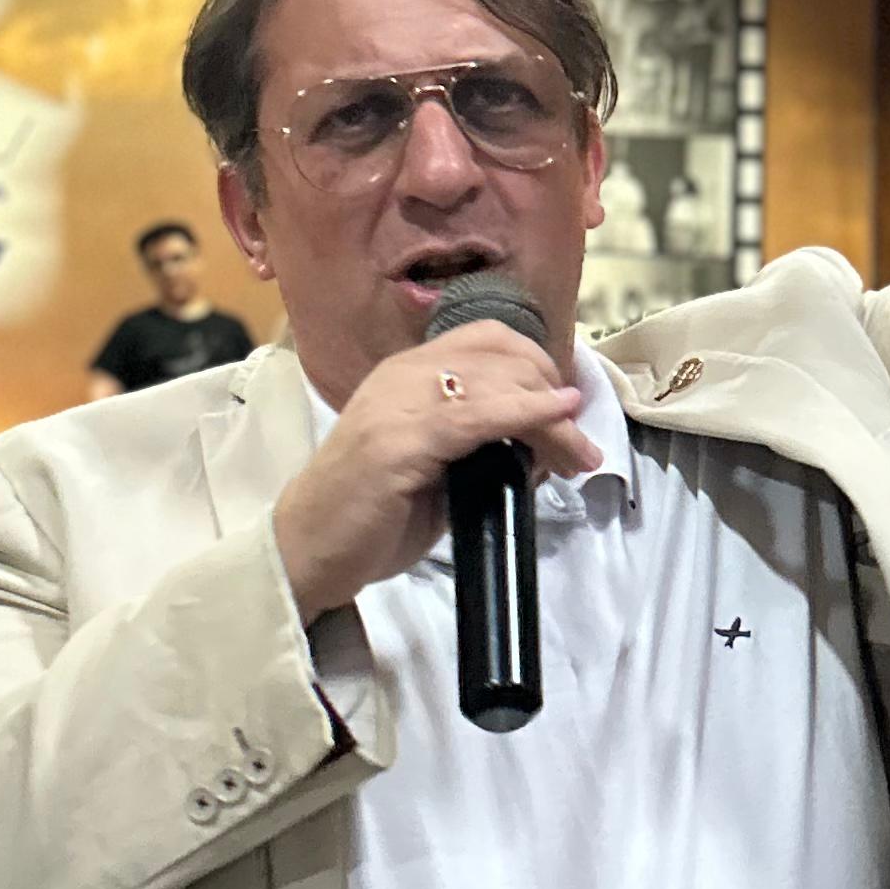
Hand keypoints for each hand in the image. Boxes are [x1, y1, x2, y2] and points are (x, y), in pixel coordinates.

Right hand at [272, 328, 593, 623]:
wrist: (309, 549)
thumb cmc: (371, 514)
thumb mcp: (435, 466)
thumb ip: (479, 444)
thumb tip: (541, 445)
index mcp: (408, 372)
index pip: (489, 340)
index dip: (538, 367)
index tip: (567, 411)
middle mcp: (403, 375)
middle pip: (502, 357)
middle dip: (554, 396)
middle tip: (580, 450)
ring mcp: (398, 404)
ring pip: (497, 384)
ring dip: (552, 419)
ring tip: (579, 457)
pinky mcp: (399, 441)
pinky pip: (475, 416)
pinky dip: (526, 412)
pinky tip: (558, 418)